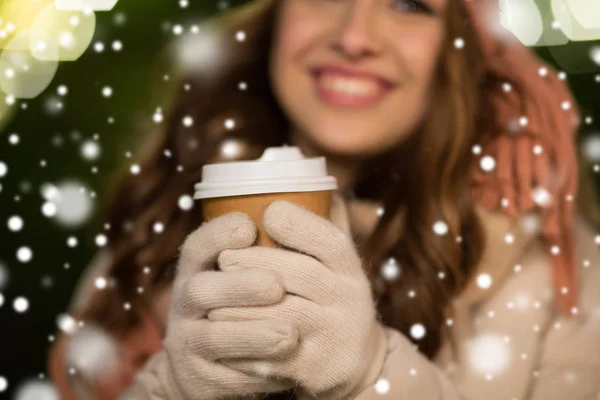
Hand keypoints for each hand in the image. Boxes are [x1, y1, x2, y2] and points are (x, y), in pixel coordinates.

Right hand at [143, 212, 299, 398]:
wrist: (220, 362)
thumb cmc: (249, 302)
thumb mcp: (255, 270)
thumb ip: (288, 240)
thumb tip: (335, 197)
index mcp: (200, 270)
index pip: (197, 246)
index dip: (217, 233)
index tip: (248, 224)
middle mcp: (187, 302)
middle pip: (201, 290)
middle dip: (239, 286)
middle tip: (275, 285)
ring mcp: (189, 342)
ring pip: (213, 336)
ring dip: (251, 334)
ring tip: (289, 334)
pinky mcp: (199, 377)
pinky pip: (225, 376)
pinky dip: (254, 371)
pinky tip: (284, 366)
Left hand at [210, 201, 387, 399]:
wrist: (359, 364)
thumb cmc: (333, 300)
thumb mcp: (339, 267)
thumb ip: (327, 226)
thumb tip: (316, 180)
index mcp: (351, 271)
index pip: (331, 241)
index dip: (299, 224)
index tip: (268, 212)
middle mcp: (350, 301)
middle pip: (299, 276)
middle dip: (256, 263)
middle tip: (224, 259)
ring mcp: (335, 336)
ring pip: (281, 318)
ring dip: (241, 307)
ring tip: (213, 301)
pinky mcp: (318, 369)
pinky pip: (274, 358)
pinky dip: (244, 348)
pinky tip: (223, 336)